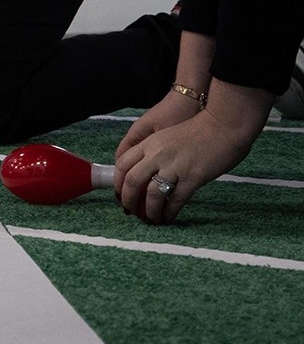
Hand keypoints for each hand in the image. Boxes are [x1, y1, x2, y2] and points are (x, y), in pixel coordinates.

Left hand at [114, 81, 267, 223]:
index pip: (122, 164)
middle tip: (130, 211)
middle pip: (132, 181)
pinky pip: (176, 199)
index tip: (120, 194)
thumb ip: (154, 150)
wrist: (225, 124)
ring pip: (152, 194)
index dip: (118, 182)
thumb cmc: (200, 129)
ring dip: (149, 211)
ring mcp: (175, 166)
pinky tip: (169, 217)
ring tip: (151, 220)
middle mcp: (158, 154)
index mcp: (150, 142)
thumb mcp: (167, 135)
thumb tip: (146, 170)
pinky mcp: (193, 177)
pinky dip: (170, 212)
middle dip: (128, 200)